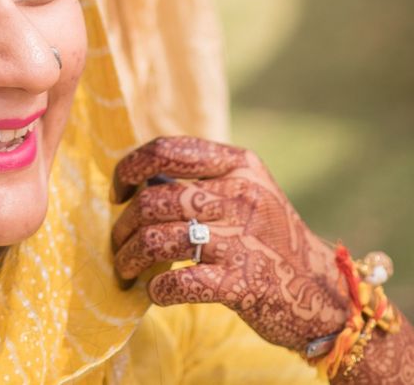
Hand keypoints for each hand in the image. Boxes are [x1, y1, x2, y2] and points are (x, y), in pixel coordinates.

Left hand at [111, 136, 347, 354]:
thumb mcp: (248, 190)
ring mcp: (240, 240)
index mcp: (238, 165)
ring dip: (131, 257)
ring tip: (125, 269)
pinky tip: (154, 292)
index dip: (131, 166)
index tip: (118, 190)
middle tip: (119, 241)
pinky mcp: (242, 283)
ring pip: (159, 240)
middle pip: (155, 199)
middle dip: (125, 223)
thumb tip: (142, 180)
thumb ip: (205, 178)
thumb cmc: (272, 238)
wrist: (324, 292)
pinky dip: (157, 289)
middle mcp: (238, 196)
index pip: (167, 150)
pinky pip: (180, 283)